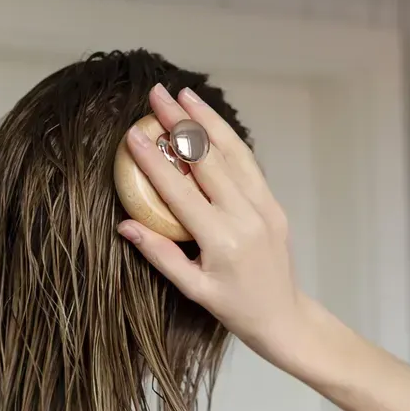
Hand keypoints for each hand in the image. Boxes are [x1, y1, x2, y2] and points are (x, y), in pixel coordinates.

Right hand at [117, 83, 304, 364]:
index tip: (134, 134)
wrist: (284, 316)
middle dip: (181, 124)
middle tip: (157, 94)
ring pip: (234, 153)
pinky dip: (229, 140)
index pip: (180, 192)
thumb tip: (125, 225)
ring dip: (208, 121)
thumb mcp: (193, 289)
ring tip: (184, 95)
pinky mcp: (273, 204)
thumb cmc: (234, 308)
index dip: (155, 162)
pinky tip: (211, 122)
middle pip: (208, 160)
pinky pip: (249, 165)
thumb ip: (161, 254)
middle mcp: (246, 216)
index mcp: (222, 239)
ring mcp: (264, 207)